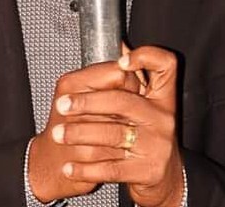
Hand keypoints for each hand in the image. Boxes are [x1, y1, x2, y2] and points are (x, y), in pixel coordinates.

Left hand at [40, 46, 183, 206]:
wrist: (158, 180)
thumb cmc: (139, 135)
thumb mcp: (139, 106)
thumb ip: (125, 80)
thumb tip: (120, 43)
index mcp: (162, 97)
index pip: (166, 65)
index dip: (147, 58)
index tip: (121, 62)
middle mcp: (164, 118)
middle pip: (123, 100)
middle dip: (87, 103)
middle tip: (62, 106)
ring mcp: (158, 145)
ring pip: (112, 134)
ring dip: (79, 134)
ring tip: (58, 134)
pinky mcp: (148, 170)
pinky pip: (111, 167)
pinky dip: (86, 168)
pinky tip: (69, 165)